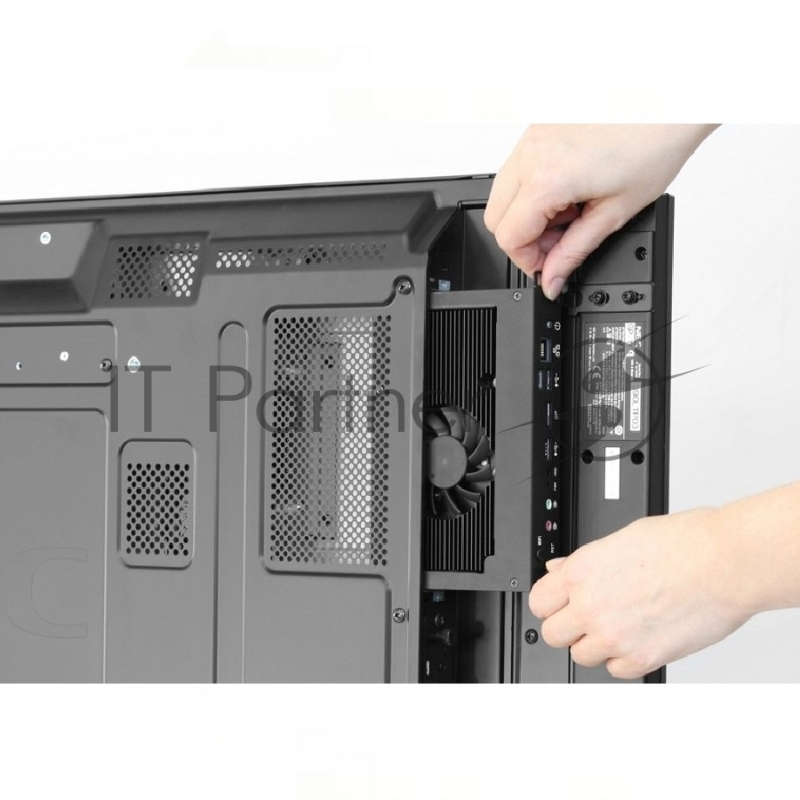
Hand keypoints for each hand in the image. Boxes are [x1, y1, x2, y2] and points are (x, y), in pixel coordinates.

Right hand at [484, 124, 716, 299]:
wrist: (671, 104)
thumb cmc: (654, 146)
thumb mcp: (613, 214)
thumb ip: (574, 252)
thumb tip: (551, 280)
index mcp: (547, 179)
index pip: (509, 237)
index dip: (528, 262)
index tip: (549, 266)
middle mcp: (530, 154)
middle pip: (495, 217)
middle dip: (523, 239)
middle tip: (559, 242)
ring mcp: (530, 137)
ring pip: (502, 194)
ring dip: (527, 213)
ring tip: (568, 211)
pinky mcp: (538, 128)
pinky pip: (516, 170)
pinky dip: (533, 189)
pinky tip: (566, 189)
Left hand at [528, 507, 752, 678]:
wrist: (724, 563)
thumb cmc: (682, 543)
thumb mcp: (619, 538)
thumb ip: (583, 562)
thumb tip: (559, 569)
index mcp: (581, 573)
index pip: (538, 602)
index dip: (549, 603)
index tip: (559, 603)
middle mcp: (591, 607)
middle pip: (552, 634)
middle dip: (567, 626)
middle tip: (587, 617)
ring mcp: (615, 636)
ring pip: (581, 656)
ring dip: (594, 645)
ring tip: (617, 627)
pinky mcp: (643, 658)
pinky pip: (616, 671)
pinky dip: (623, 659)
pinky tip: (637, 639)